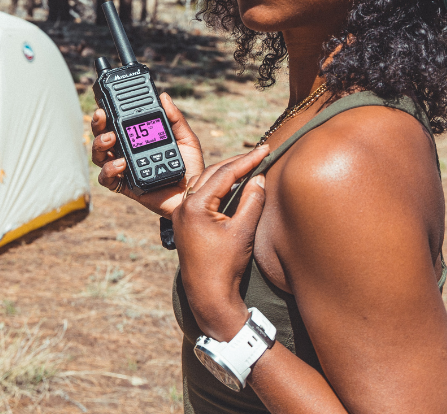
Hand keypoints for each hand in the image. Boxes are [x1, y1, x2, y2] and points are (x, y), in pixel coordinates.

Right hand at [91, 92, 204, 217]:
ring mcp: (123, 170)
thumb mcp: (186, 139)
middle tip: (102, 115)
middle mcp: (127, 153)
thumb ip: (175, 119)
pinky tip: (122, 164)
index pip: (116, 123)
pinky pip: (106, 179)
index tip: (105, 102)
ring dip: (100, 144)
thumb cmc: (190, 167)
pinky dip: (109, 170)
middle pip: (102, 136)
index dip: (106, 113)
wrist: (193, 193)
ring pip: (99, 156)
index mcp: (137, 140)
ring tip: (111, 139)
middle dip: (97, 124)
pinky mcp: (124, 186)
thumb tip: (164, 97)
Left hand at [173, 147, 268, 341]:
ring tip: (248, 165)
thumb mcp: (242, 230)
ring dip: (225, 174)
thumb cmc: (225, 266)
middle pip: (212, 174)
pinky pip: (201, 195)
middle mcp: (183, 206)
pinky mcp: (185, 223)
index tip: (265, 149)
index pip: (224, 174)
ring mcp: (181, 214)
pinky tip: (232, 184)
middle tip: (259, 153)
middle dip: (236, 163)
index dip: (246, 160)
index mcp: (194, 205)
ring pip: (204, 183)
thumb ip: (252, 200)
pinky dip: (217, 187)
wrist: (208, 295)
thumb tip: (259, 177)